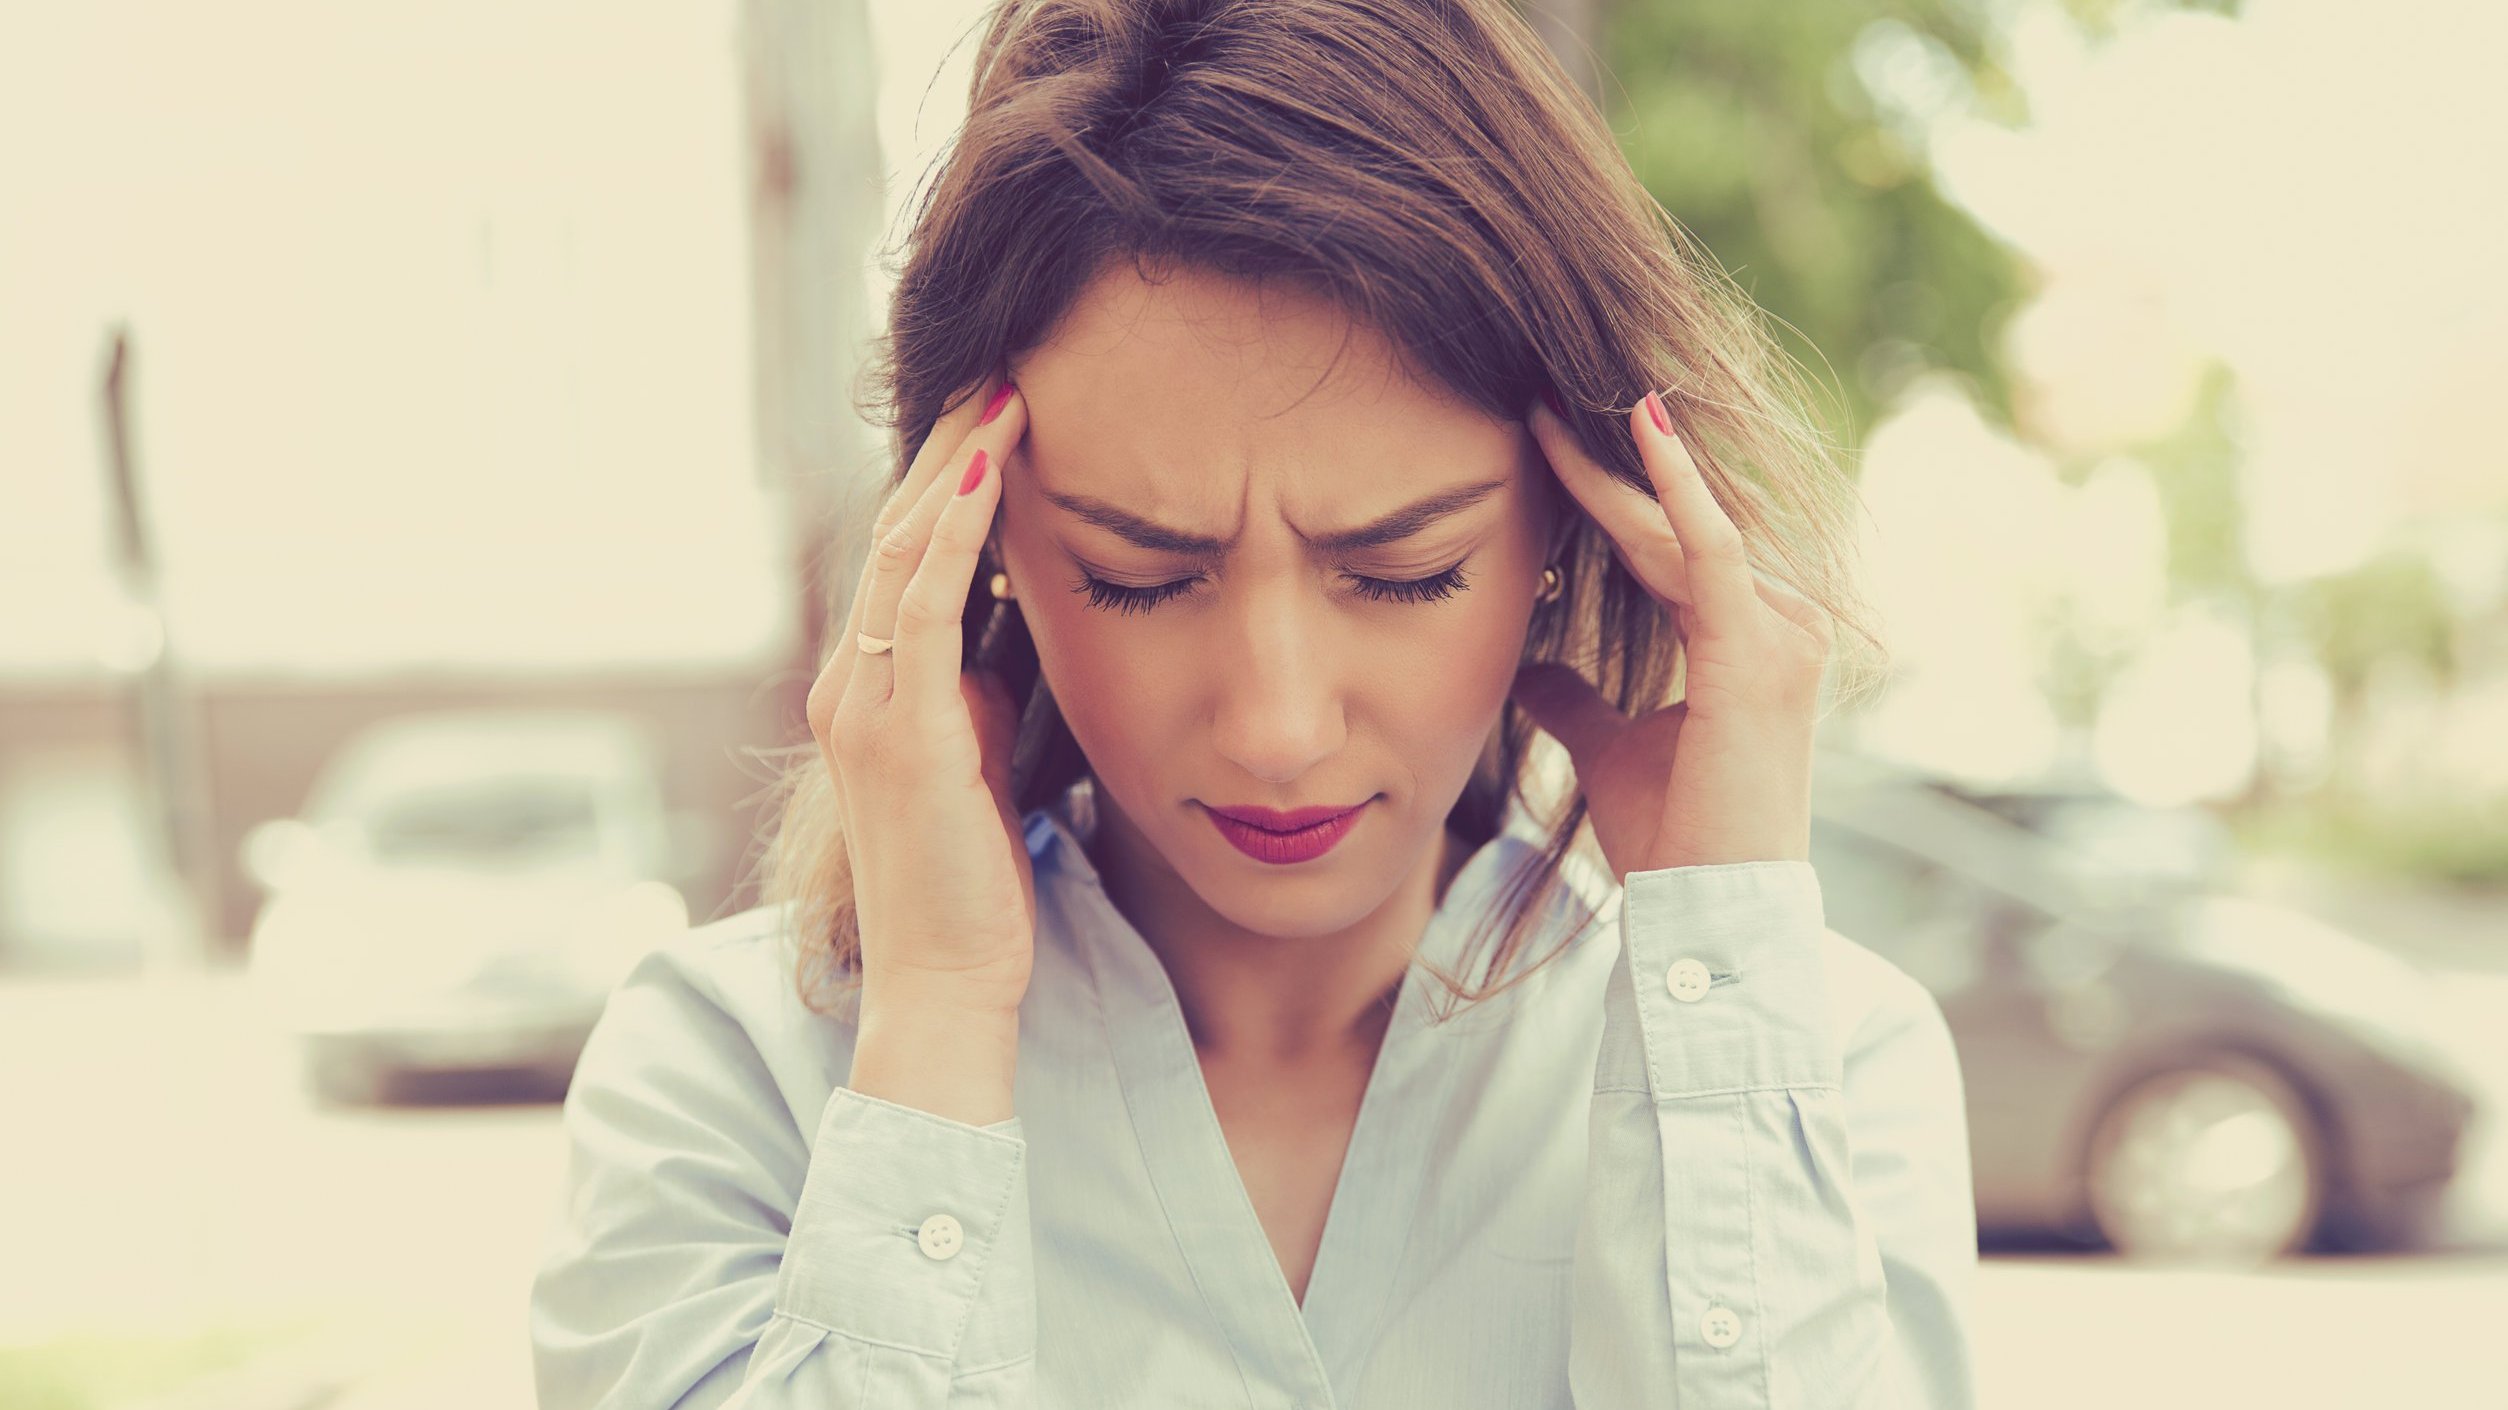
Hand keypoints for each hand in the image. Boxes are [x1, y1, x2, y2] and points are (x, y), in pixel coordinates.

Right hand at [805, 370, 1034, 1016]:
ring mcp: (865, 703)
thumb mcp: (984, 763)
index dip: (949, 476)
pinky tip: (992, 466)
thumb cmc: (979, 889)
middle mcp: (851, 683)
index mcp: (872, 689)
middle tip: (1002, 362)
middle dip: (948, 443)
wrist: (948, 986)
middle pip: (898, 530)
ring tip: (1002, 386)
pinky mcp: (899, 730)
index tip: (1002, 407)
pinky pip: (923, 603)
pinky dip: (956, 528)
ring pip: (904, 548)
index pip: (907, 555)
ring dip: (953, 461)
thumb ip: (986, 692)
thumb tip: (1019, 624)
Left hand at [1510, 390, 1834, 876]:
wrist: (1711, 911)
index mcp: (1748, 639)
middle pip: (1676, 525)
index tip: (1543, 441)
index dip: (1608, 493)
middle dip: (1607, 464)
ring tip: (1555, 408)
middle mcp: (1779, 623)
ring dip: (1620, 467)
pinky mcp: (1757, 649)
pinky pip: (1713, 548)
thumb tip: (1531, 669)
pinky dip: (1677, 488)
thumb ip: (1577, 702)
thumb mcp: (1612, 750)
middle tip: (1537, 399)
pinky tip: (1640, 431)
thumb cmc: (1674, 841)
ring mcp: (1780, 632)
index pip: (1669, 545)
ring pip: (1683, 528)